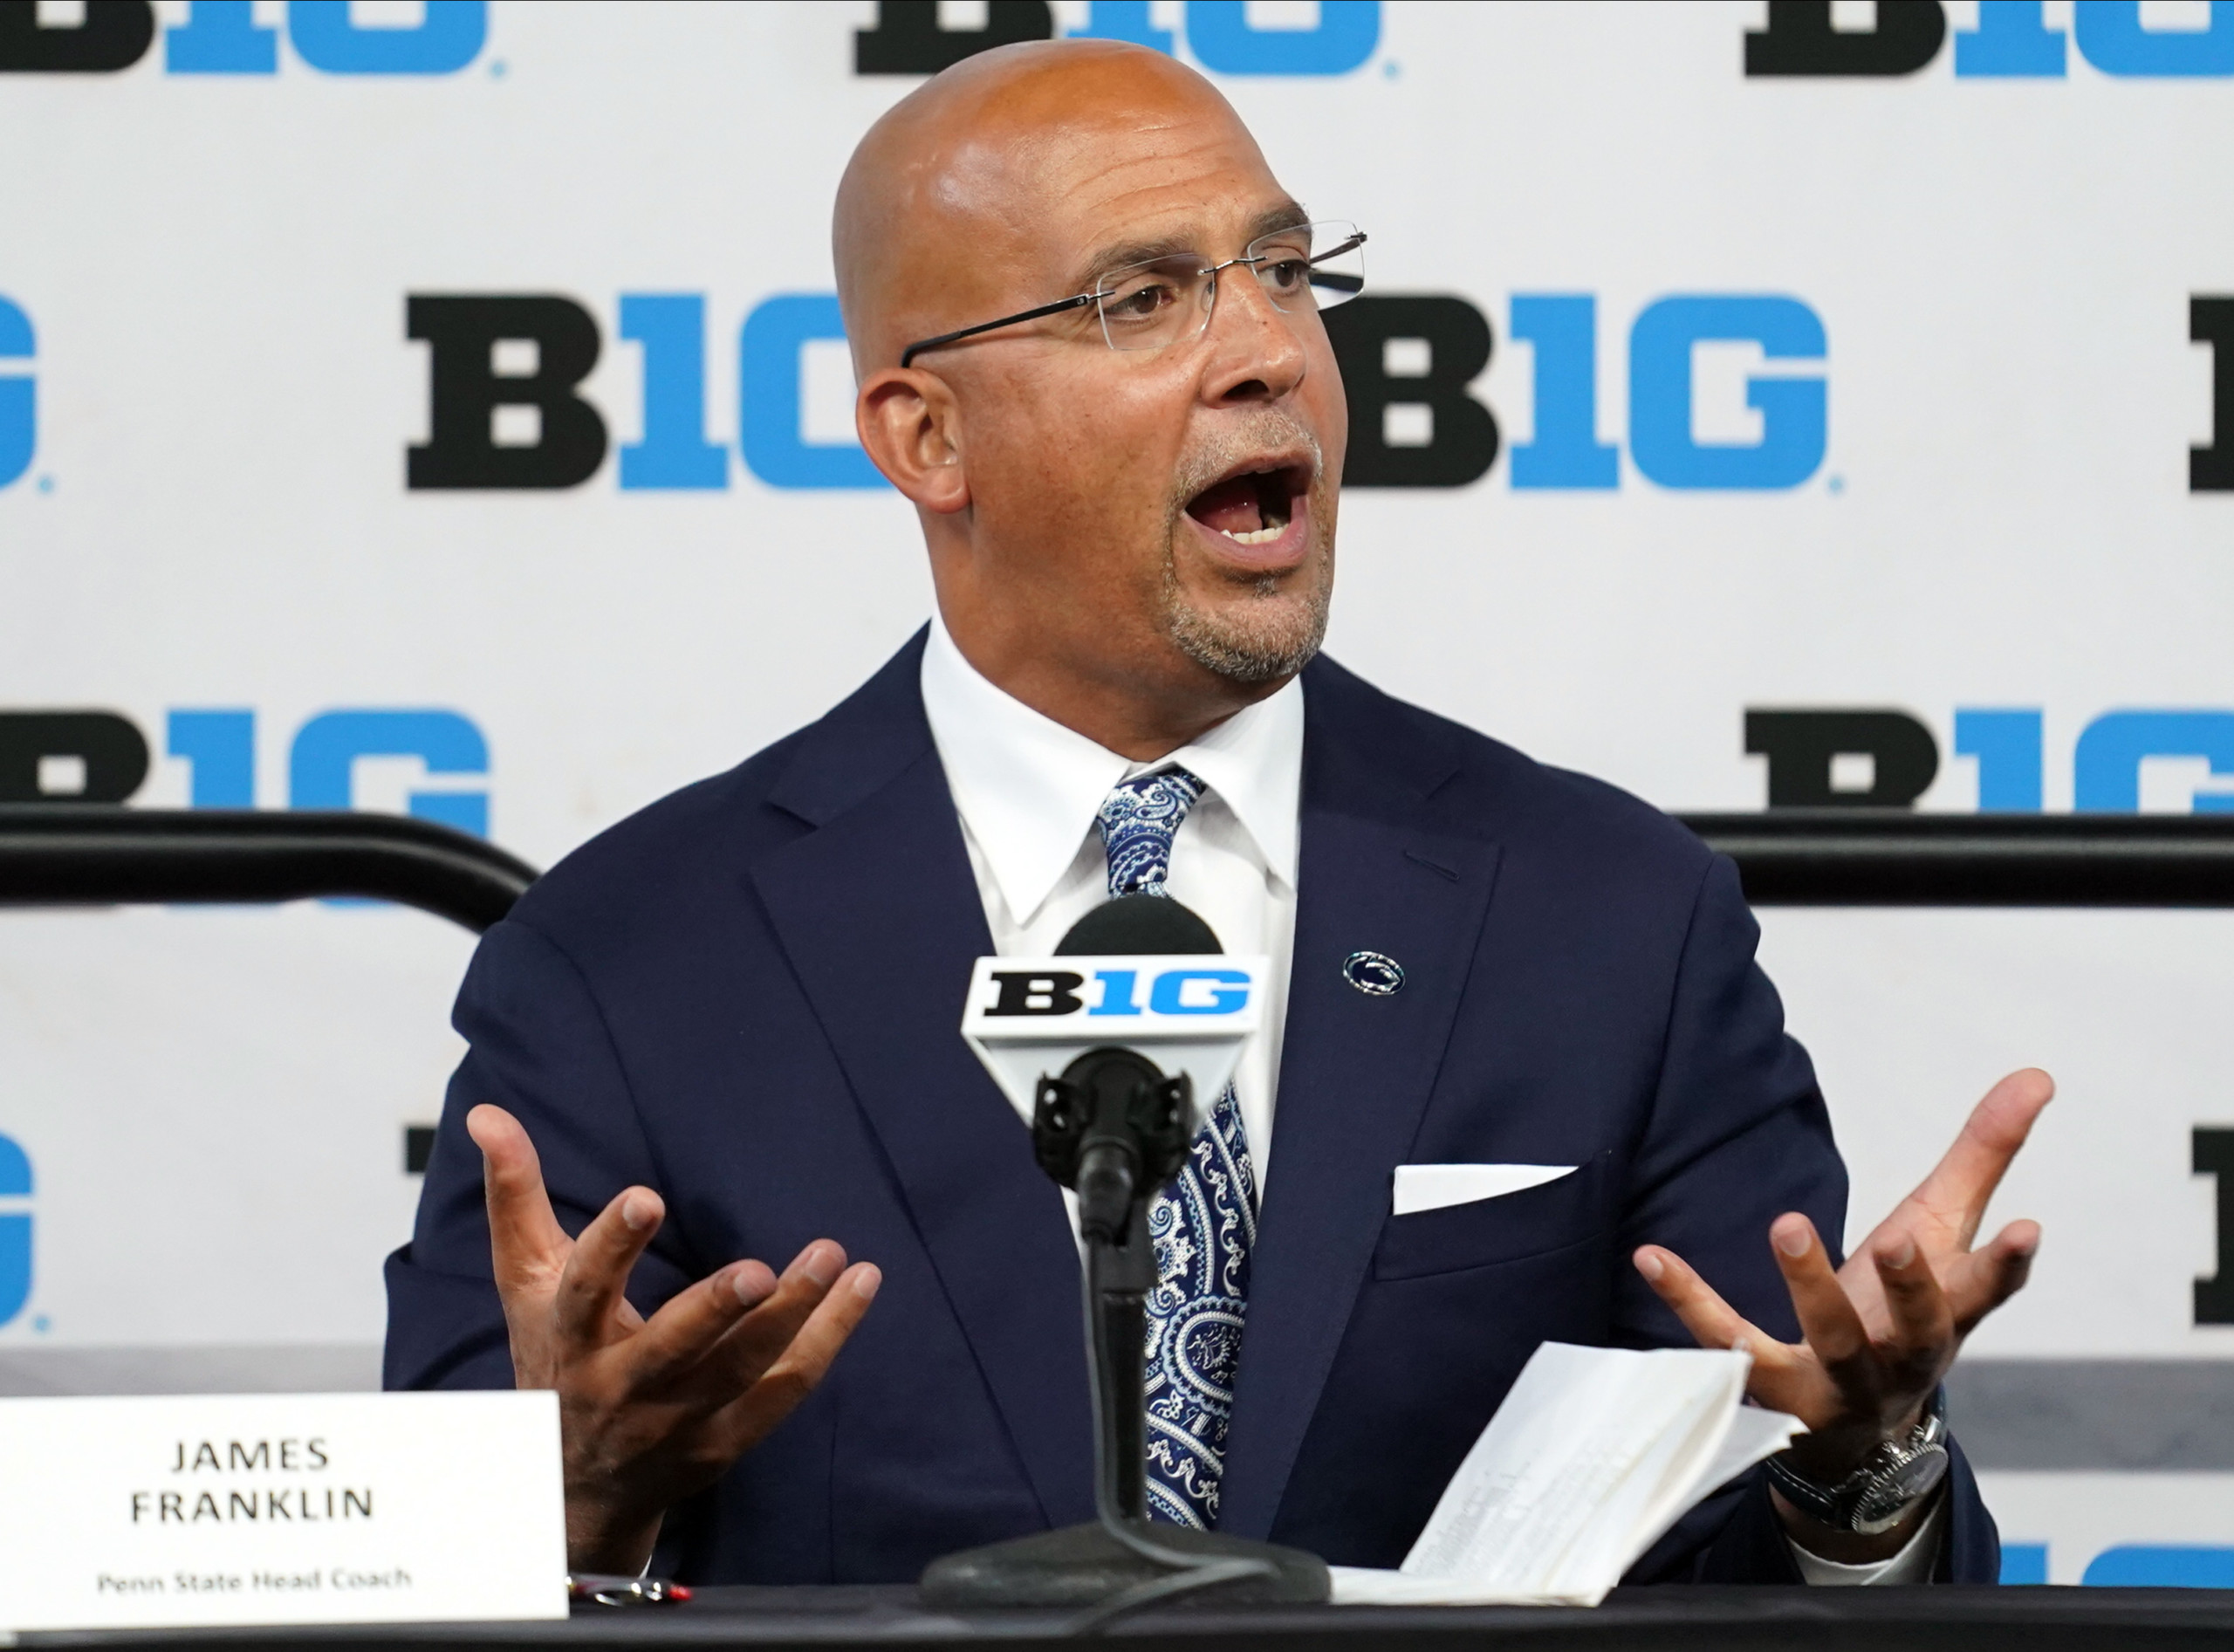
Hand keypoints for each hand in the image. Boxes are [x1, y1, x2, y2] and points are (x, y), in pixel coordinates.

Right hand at [468, 1104, 881, 1573]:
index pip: (585, 1289)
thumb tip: (488, 1113)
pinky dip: (825, 1342)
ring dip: (793, 1317)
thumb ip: (516, 1195)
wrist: (574, 1486)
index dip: (613, 1245)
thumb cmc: (554, 1357)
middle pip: (671, 1348)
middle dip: (714, 1309)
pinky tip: (859, 1288)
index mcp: (569, 1336)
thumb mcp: (525, 1281)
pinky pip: (782, 1392)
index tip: (646, 1196)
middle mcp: (621, 1385)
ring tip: (831, 1257)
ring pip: (739, 1371)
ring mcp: (676, 1421)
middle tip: (758, 1270)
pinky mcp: (724, 1442)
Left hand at [1632, 1068, 2050, 1560]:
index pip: (1985, 1291)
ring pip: (1829, 1340)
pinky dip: (1691, 1302)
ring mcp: (1837, 1381)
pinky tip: (1652, 1255)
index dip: (2007, 1264)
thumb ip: (1983, 1156)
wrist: (1857, 1435)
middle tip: (1896, 1242)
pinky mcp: (1771, 1391)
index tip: (2025, 1229)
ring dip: (1810, 1285)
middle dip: (1910, 1286)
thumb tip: (2037, 1074)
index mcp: (1948, 1315)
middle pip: (1918, 1327)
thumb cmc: (1902, 1310)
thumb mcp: (1940, 1233)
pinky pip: (1729, 1347)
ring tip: (1788, 1223)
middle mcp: (1901, 1356)